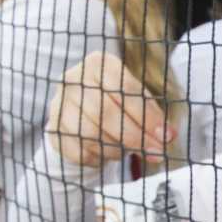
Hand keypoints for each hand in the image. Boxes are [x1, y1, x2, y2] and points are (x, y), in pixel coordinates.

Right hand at [49, 51, 170, 166]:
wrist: (80, 111)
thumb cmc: (115, 101)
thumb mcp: (135, 98)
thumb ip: (150, 113)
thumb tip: (168, 135)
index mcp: (100, 63)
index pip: (125, 89)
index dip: (147, 115)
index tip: (166, 136)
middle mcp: (75, 78)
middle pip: (106, 112)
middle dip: (135, 136)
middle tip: (156, 152)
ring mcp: (60, 102)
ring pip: (90, 132)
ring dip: (116, 149)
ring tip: (129, 152)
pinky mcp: (53, 127)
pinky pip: (78, 149)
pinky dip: (98, 158)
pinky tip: (108, 155)